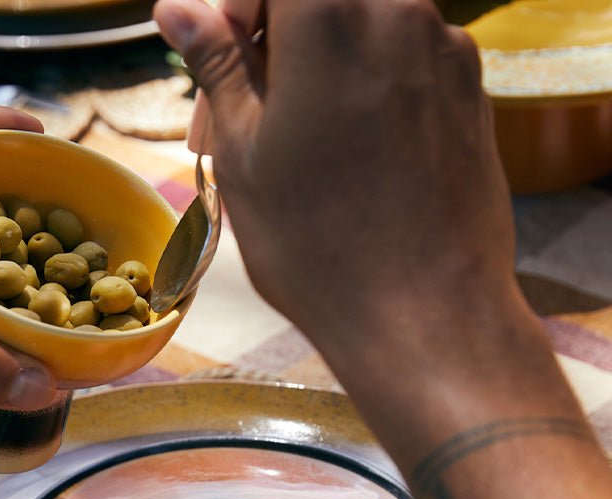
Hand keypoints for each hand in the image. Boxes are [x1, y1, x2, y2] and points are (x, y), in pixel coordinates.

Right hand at [154, 0, 526, 385]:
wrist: (423, 313)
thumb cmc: (318, 244)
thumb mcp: (243, 154)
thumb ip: (217, 65)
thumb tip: (181, 6)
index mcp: (329, 15)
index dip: (236, 10)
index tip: (219, 61)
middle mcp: (398, 11)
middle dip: (275, 40)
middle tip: (243, 113)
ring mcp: (446, 49)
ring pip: (364, 24)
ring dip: (320, 64)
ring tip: (295, 147)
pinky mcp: (472, 90)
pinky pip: (404, 60)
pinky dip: (367, 86)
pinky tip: (350, 160)